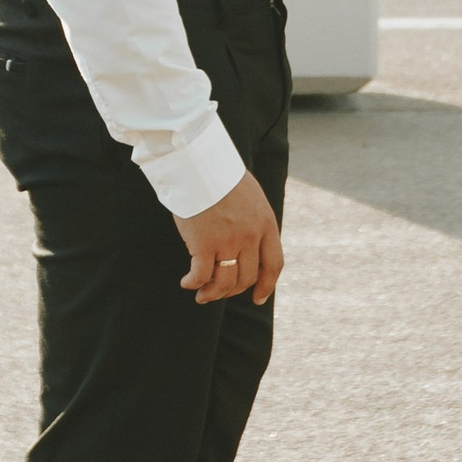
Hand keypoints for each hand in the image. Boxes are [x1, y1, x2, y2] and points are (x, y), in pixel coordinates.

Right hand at [175, 171, 283, 306]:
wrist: (200, 163)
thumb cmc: (221, 175)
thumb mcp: (251, 197)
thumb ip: (254, 220)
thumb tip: (249, 243)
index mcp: (266, 223)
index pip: (274, 264)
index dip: (267, 285)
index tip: (258, 298)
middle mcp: (250, 236)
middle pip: (247, 277)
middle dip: (233, 290)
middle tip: (219, 292)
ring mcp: (228, 242)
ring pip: (224, 282)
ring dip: (212, 294)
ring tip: (202, 295)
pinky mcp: (203, 244)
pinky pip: (201, 276)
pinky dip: (194, 283)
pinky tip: (187, 282)